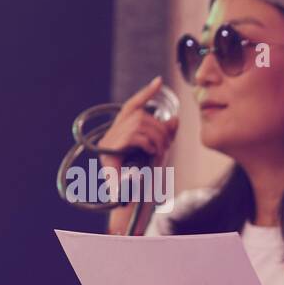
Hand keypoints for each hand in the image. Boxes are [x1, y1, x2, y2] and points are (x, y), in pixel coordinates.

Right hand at [103, 76, 178, 233]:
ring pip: (140, 123)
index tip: (159, 81)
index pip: (133, 104)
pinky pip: (134, 134)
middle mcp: (112, 133)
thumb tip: (174, 119)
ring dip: (156, 138)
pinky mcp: (109, 150)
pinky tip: (150, 153)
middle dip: (160, 129)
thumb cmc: (145, 180)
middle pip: (141, 115)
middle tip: (166, 147)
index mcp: (122, 131)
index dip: (146, 93)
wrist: (132, 203)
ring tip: (159, 153)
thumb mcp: (160, 154)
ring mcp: (109, 142)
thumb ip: (166, 136)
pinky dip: (148, 142)